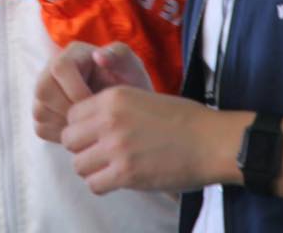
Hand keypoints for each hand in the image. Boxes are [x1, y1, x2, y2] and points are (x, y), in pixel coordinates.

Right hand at [35, 42, 152, 142]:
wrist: (127, 108)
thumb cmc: (129, 83)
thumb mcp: (130, 66)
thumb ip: (119, 55)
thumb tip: (98, 56)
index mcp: (72, 55)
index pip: (59, 68)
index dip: (75, 89)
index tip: (96, 103)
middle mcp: (51, 71)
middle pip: (43, 89)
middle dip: (68, 108)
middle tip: (90, 118)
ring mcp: (45, 93)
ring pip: (40, 111)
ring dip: (65, 124)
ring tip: (89, 124)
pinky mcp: (44, 114)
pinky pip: (41, 128)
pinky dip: (60, 135)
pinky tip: (81, 132)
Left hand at [61, 85, 224, 194]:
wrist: (212, 141)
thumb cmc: (184, 119)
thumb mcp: (144, 98)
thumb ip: (115, 108)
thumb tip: (90, 124)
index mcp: (113, 97)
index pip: (72, 115)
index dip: (81, 127)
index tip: (95, 135)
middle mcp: (110, 120)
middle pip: (69, 139)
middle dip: (82, 148)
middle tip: (100, 154)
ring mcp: (117, 147)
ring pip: (78, 165)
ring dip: (91, 169)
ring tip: (109, 168)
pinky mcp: (127, 174)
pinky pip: (94, 185)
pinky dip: (102, 185)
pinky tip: (117, 180)